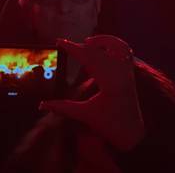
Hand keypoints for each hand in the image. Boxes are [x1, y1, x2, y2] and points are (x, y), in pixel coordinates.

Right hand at [40, 36, 143, 150]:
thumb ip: (63, 108)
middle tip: (67, 45)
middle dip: (82, 46)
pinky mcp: (131, 73)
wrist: (132, 133)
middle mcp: (121, 74)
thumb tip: (42, 105)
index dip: (73, 48)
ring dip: (102, 41)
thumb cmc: (109, 125)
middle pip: (100, 50)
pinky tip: (101, 49)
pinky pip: (125, 51)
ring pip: (118, 45)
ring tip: (87, 43)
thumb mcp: (85, 115)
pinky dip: (113, 45)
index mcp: (110, 84)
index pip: (89, 58)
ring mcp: (129, 72)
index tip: (60, 42)